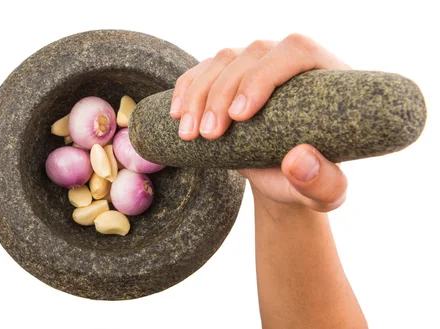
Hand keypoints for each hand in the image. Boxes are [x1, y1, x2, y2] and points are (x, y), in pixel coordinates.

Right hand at [170, 34, 349, 212]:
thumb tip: (298, 160)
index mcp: (324, 75)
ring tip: (190, 134)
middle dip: (222, 93)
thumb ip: (324, 183)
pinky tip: (177, 114)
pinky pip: (203, 69)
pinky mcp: (230, 75)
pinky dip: (186, 89)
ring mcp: (257, 64)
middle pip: (252, 54)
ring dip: (199, 94)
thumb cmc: (311, 181)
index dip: (264, 76)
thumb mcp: (327, 192)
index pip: (295, 51)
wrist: (284, 177)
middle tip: (209, 135)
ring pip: (223, 60)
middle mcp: (290, 61)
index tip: (240, 115)